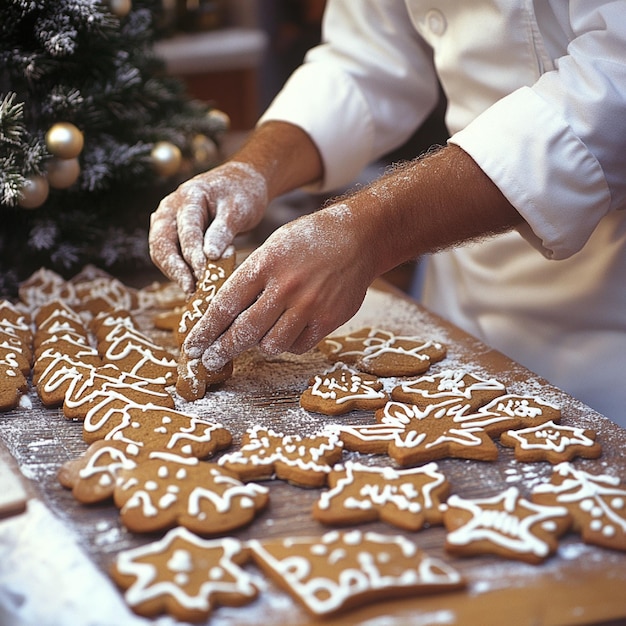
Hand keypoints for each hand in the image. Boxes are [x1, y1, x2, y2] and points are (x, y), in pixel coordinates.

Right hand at [148, 161, 267, 291]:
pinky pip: (171, 256)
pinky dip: (181, 272)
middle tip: (192, 290)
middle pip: (162, 243)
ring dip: (177, 274)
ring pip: (162, 253)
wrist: (240, 184)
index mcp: (188, 197)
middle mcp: (170, 209)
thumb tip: (210, 256)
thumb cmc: (241, 194)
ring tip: (196, 292)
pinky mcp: (173, 235)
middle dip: (176, 269)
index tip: (203, 275)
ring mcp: (168, 222)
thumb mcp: (238, 209)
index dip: (193, 255)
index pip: (186, 230)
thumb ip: (223, 231)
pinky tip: (196, 286)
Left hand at [182, 202, 376, 368]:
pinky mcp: (329, 319)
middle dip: (222, 350)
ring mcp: (309, 305)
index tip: (192, 346)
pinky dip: (288, 344)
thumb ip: (250, 278)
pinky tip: (287, 331)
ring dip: (260, 346)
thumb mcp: (272, 247)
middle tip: (209, 360)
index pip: (225, 305)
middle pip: (244, 331)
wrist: (358, 238)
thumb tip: (224, 314)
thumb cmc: (309, 241)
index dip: (205, 330)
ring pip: (272, 344)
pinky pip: (298, 345)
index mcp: (264, 264)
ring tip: (257, 339)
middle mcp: (285, 287)